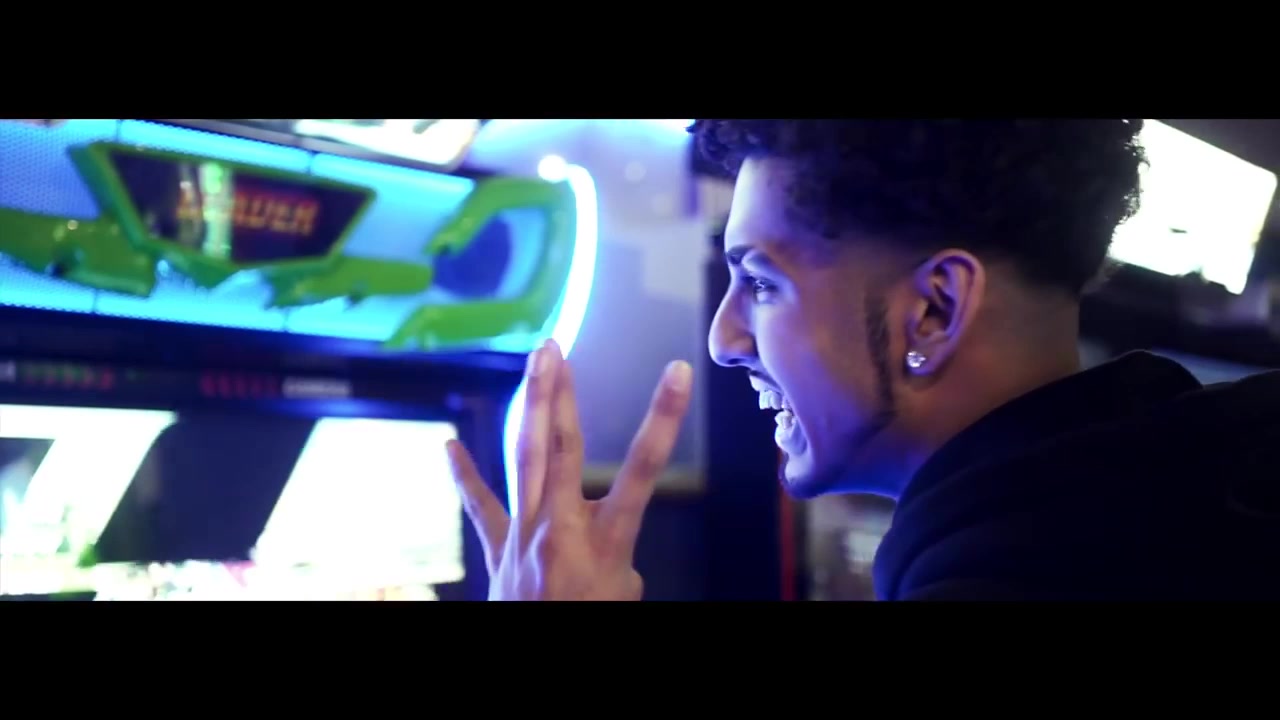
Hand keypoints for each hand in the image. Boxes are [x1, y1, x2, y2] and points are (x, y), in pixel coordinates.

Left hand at [445, 339, 692, 600]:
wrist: (542, 648)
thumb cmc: (591, 620)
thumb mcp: (625, 594)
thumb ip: (618, 559)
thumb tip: (606, 545)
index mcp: (603, 539)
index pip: (645, 468)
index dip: (663, 417)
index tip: (677, 372)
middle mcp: (559, 526)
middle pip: (561, 447)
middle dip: (559, 393)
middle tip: (557, 347)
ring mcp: (523, 534)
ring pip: (524, 458)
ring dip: (529, 406)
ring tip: (532, 364)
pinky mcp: (500, 549)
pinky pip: (481, 507)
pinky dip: (464, 477)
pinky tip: (449, 446)